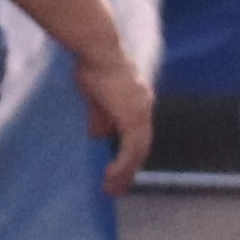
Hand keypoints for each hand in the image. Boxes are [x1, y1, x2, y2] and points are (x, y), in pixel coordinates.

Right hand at [72, 44, 154, 195]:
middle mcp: (144, 108)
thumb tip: (100, 136)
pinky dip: (121, 166)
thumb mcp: (96, 97)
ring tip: (111, 189)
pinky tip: (110, 177)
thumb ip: (100, 117)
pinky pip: (130, 151)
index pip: (138, 134)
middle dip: (129, 170)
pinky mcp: (132, 118)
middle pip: (141, 147)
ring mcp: (141, 113)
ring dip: (125, 173)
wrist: (98, 51)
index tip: (119, 170)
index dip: (130, 154)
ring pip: (138, 152)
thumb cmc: (94, 65)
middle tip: (117, 189)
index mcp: (138, 102)